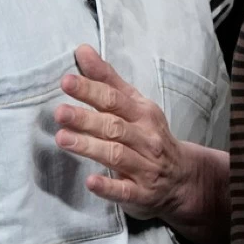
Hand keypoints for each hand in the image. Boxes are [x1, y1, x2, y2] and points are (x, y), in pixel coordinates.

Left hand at [55, 45, 192, 221]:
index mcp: (143, 113)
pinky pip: (125, 190)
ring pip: (117, 155)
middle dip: (86, 118)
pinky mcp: (142, 193)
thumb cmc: (149, 135)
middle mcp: (146, 138)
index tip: (67, 81)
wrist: (183, 178)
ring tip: (62, 138)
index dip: (91, 89)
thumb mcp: (134, 104)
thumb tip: (82, 50)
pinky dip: (108, 186)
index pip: (114, 99)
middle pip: (114, 126)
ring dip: (90, 147)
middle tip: (60, 113)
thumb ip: (107, 78)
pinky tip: (91, 181)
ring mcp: (145, 167)